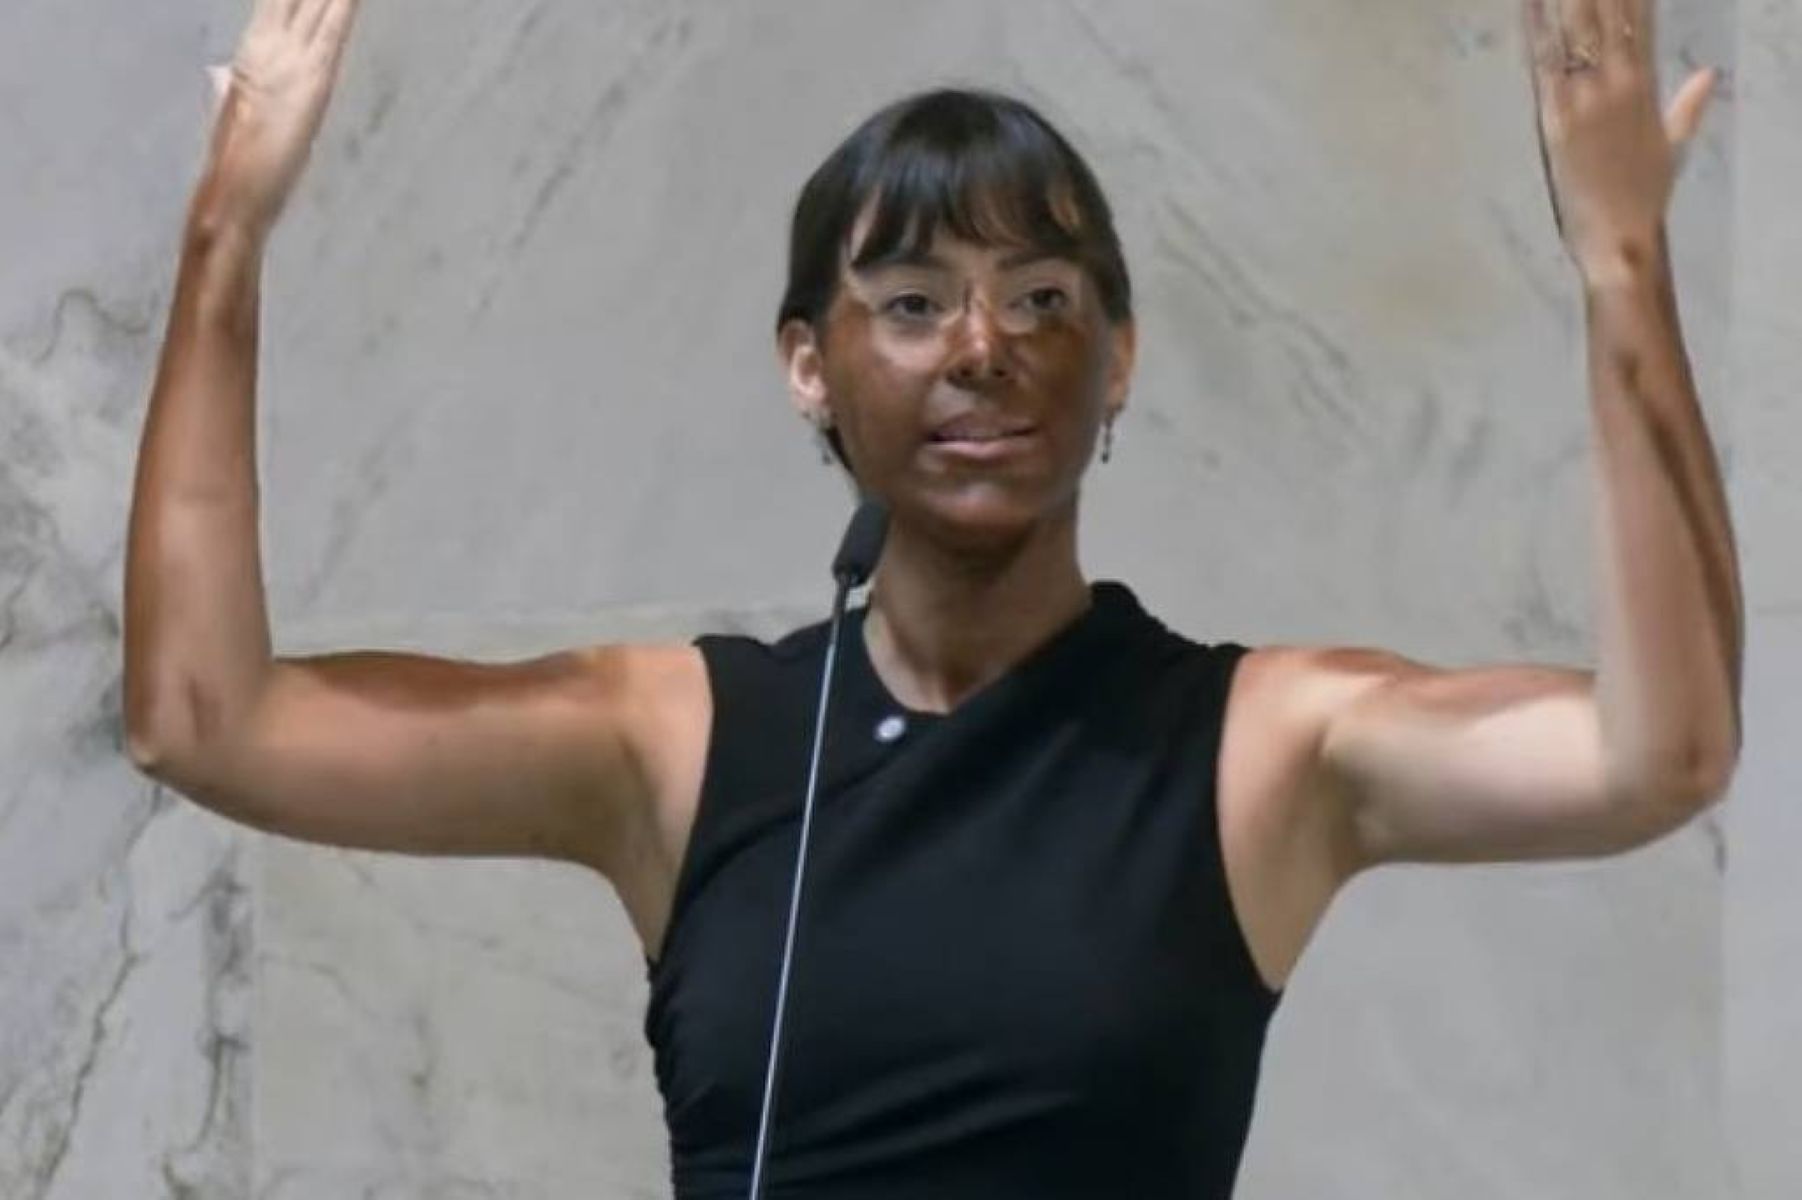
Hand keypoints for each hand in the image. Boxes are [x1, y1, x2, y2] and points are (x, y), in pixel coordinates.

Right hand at [192, 0, 362, 241]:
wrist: (232, 195)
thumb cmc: (234, 165)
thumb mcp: (230, 114)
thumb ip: (229, 87)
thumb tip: (223, 75)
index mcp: (250, 52)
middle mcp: (268, 47)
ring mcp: (290, 60)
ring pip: (318, 2)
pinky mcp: (314, 79)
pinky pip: (334, 27)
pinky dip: (343, 5)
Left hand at [1522, 0, 1716, 284]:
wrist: (1619, 233)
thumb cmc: (1642, 194)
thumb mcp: (1673, 144)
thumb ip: (1688, 106)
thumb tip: (1708, 72)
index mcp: (1648, 83)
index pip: (1641, 17)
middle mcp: (1620, 82)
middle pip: (1605, 14)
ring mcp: (1588, 98)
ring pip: (1575, 30)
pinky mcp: (1556, 118)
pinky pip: (1543, 64)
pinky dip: (1535, 30)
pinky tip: (1529, 4)